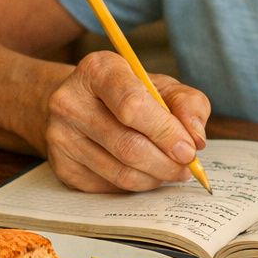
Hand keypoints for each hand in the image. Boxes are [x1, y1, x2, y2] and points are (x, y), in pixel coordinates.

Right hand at [42, 50, 210, 191]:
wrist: (79, 105)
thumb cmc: (128, 93)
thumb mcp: (161, 86)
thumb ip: (188, 104)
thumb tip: (197, 138)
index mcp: (98, 70)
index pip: (132, 105)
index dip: (166, 131)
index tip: (190, 149)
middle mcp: (70, 102)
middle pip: (128, 145)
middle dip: (167, 162)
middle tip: (187, 167)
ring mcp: (61, 137)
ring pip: (121, 172)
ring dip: (155, 177)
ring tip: (171, 170)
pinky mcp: (62, 167)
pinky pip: (110, 187)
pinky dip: (137, 185)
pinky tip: (146, 173)